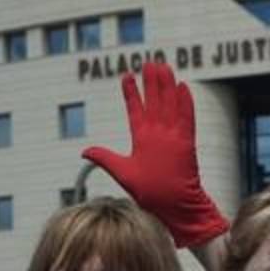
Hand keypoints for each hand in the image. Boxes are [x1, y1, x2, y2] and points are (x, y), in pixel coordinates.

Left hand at [82, 62, 228, 247]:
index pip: (135, 110)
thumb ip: (105, 158)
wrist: (171, 208)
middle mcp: (158, 135)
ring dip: (167, 86)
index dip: (131, 93)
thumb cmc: (149, 194)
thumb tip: (83, 151)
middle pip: (154, 102)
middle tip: (149, 61)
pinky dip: (185, 104)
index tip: (126, 75)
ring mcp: (173, 138)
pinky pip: (186, 120)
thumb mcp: (122, 172)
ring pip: (170, 105)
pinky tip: (183, 87)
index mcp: (142, 139)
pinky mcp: (186, 144)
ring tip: (163, 66)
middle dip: (151, 82)